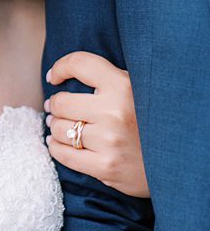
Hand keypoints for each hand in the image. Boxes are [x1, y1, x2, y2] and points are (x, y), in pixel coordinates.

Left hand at [45, 51, 147, 197]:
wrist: (176, 164)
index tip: (54, 77)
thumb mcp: (138, 92)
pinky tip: (59, 142)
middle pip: (61, 102)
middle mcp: (116, 112)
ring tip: (64, 126)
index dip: (61, 67)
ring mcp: (110, 141)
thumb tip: (64, 74)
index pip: (80, 64)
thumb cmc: (149, 124)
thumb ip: (109, 80)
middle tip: (59, 109)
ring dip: (56, 127)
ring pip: (58, 128)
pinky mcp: (105, 166)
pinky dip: (55, 146)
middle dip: (56, 105)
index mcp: (125, 86)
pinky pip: (61, 153)